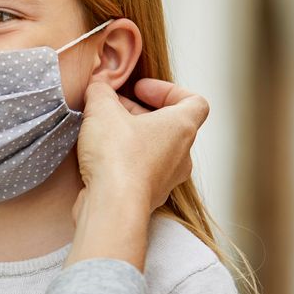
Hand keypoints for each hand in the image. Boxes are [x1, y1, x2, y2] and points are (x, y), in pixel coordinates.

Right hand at [66, 79, 209, 268]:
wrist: (113, 207)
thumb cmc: (117, 156)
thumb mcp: (102, 110)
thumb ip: (101, 91)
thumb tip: (98, 86)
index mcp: (182, 127)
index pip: (194, 101)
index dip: (168, 90)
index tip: (140, 89)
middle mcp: (181, 155)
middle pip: (169, 125)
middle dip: (139, 112)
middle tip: (112, 108)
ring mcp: (167, 179)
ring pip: (155, 150)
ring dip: (132, 137)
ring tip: (103, 132)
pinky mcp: (148, 197)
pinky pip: (142, 172)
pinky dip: (125, 161)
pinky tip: (100, 159)